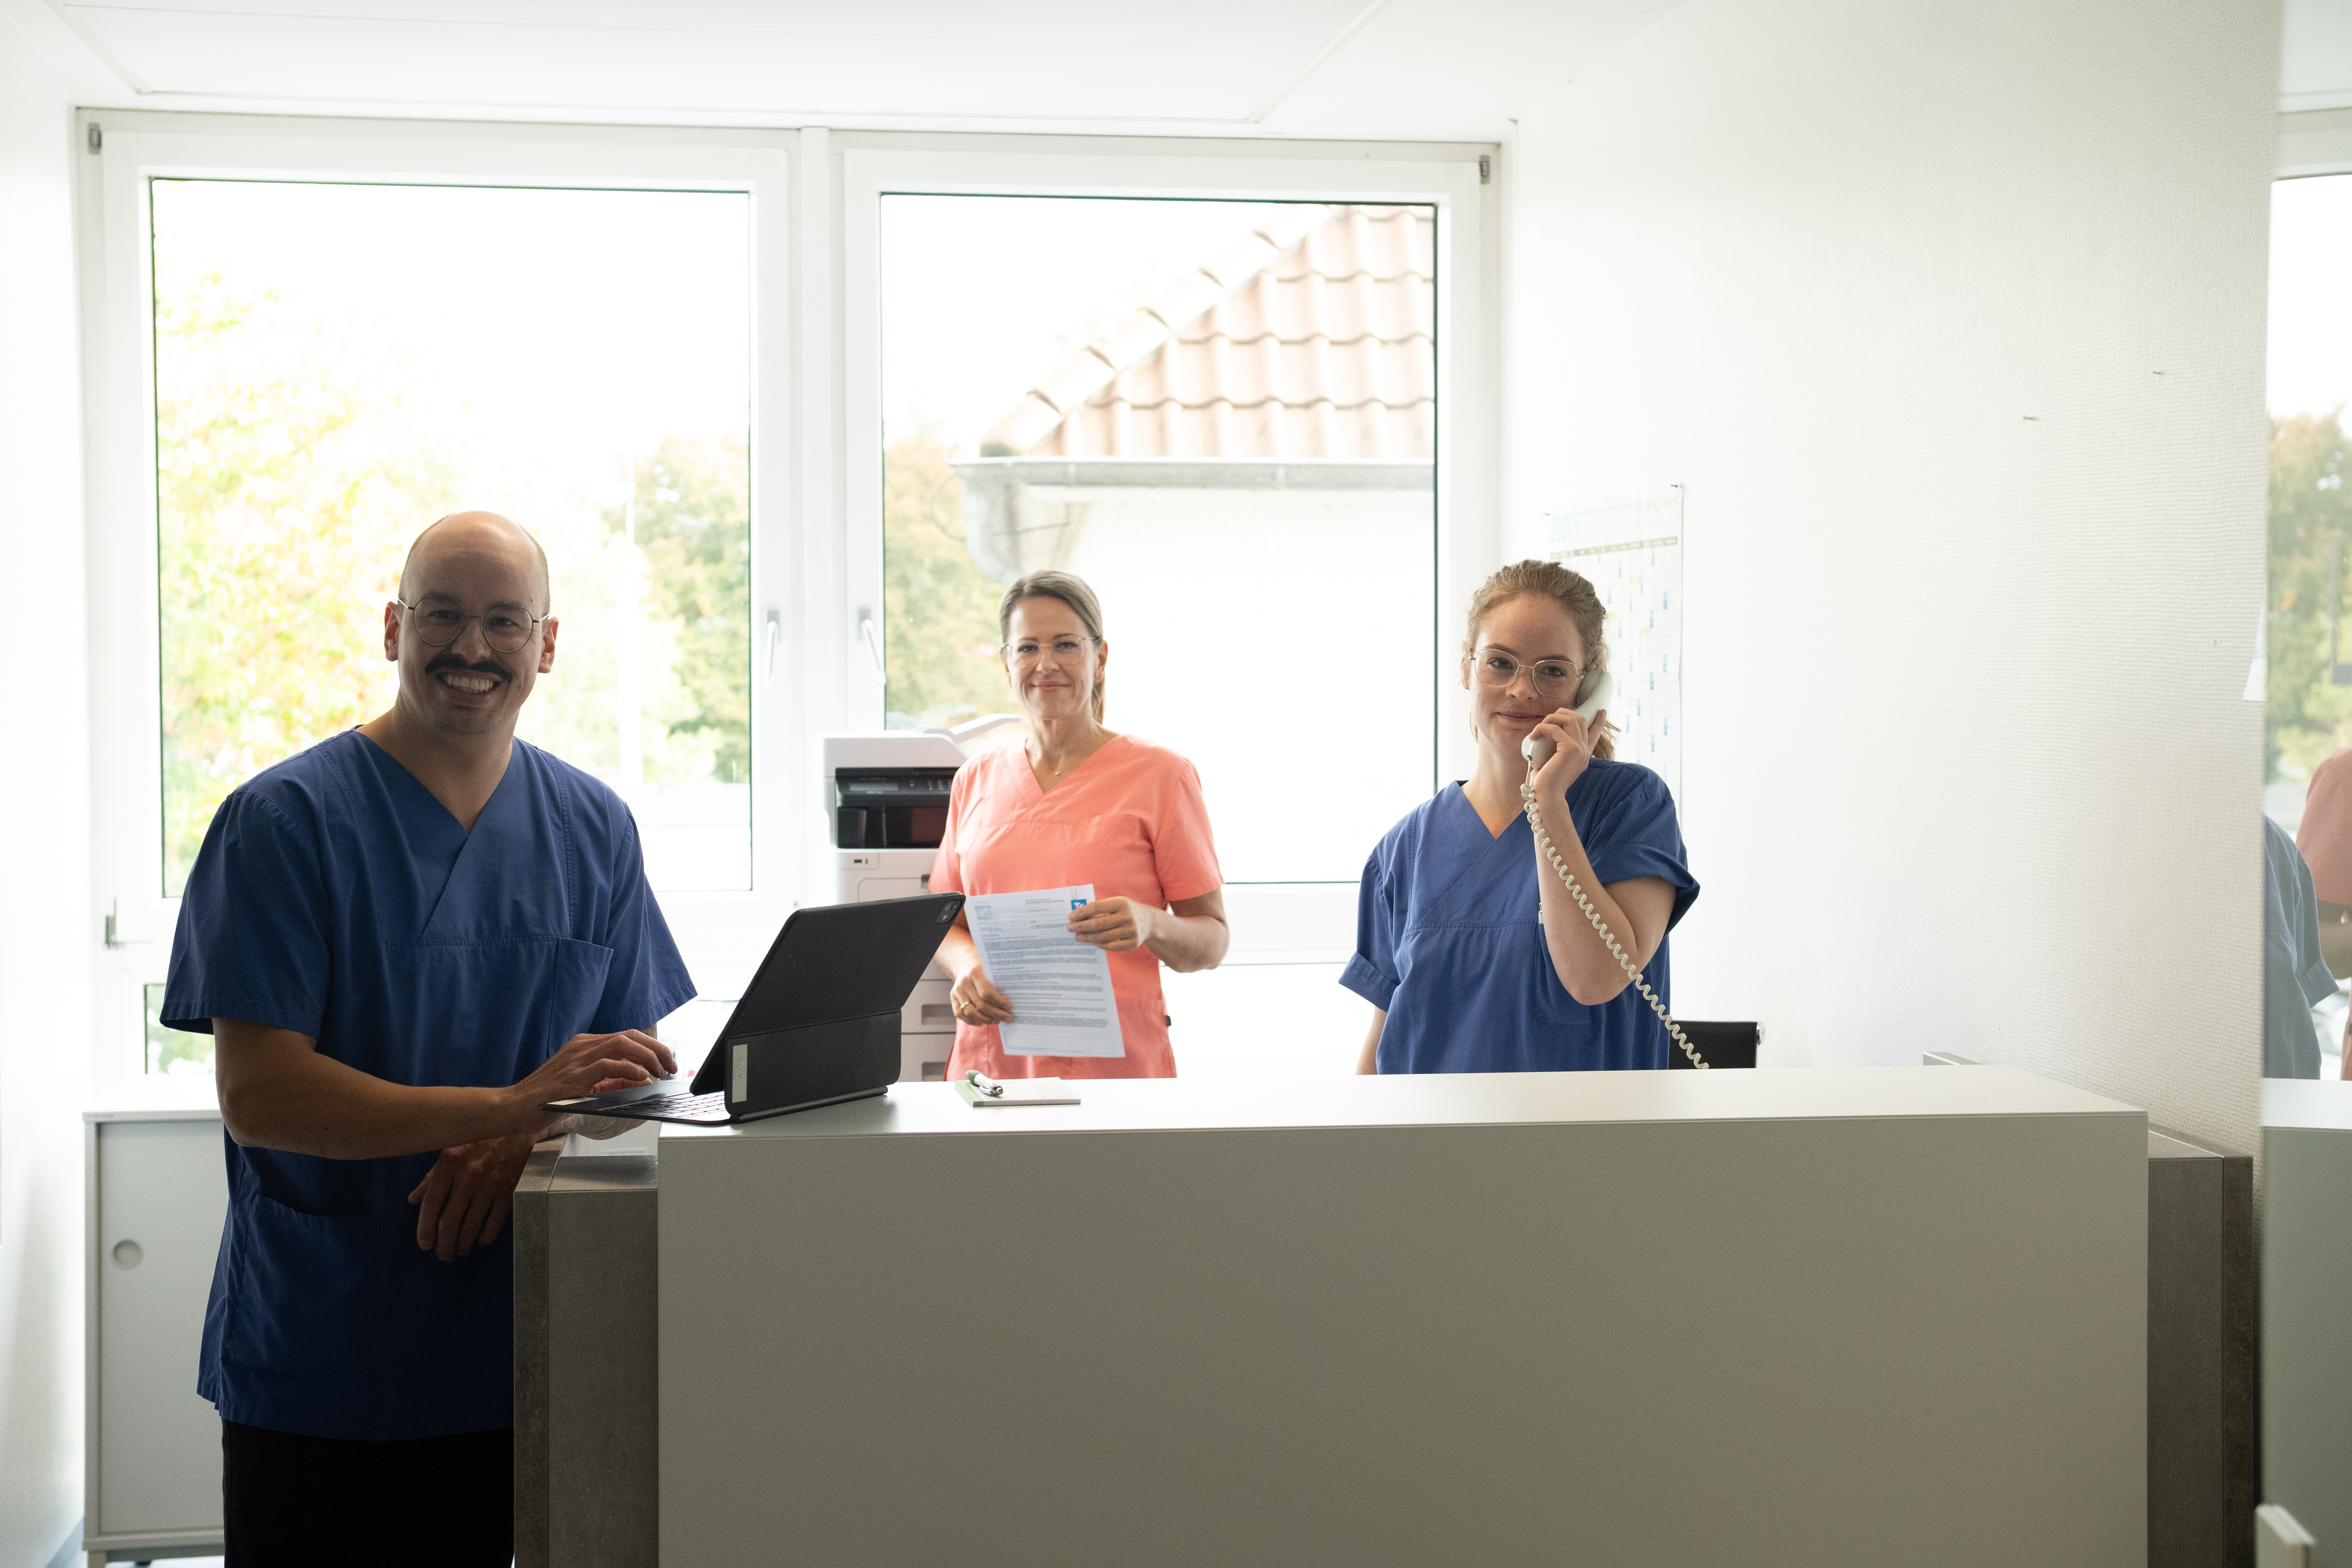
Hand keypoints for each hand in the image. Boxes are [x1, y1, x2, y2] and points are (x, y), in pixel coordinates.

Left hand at [407, 1132, 538, 1260]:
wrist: (518, 1123)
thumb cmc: (480, 1137)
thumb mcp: (451, 1149)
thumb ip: (432, 1176)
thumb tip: (413, 1200)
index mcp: (450, 1163)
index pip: (432, 1203)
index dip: (425, 1228)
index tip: (424, 1244)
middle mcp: (468, 1175)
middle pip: (451, 1219)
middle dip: (444, 1242)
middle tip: (442, 1255)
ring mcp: (491, 1183)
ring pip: (472, 1223)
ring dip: (464, 1242)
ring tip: (459, 1250)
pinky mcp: (510, 1188)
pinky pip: (496, 1218)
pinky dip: (487, 1234)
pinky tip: (481, 1240)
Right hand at [508, 1029, 675, 1121]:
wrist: (514, 1106)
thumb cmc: (547, 1098)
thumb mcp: (586, 1086)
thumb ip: (612, 1082)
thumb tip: (642, 1081)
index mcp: (585, 1045)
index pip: (626, 1036)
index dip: (651, 1046)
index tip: (666, 1061)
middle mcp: (583, 1046)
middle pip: (629, 1036)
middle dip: (656, 1049)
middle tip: (671, 1066)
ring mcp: (577, 1058)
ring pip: (622, 1043)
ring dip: (647, 1057)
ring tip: (660, 1072)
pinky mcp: (574, 1075)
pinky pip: (608, 1064)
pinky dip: (629, 1069)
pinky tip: (642, 1078)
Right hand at [950, 964, 1013, 1025]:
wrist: (964, 963)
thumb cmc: (982, 968)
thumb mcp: (990, 970)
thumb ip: (998, 984)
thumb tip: (1008, 1004)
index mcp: (975, 973)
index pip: (986, 993)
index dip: (999, 1002)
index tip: (1009, 1007)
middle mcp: (964, 983)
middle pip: (980, 1004)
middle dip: (996, 1014)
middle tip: (1008, 1018)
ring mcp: (957, 991)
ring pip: (970, 1012)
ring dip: (985, 1019)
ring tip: (996, 1021)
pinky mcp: (953, 997)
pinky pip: (959, 1014)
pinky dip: (970, 1021)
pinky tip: (981, 1023)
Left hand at [1068, 896, 1149, 952]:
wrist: (1149, 922)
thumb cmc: (1126, 911)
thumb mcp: (1116, 903)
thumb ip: (1100, 908)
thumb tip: (1078, 916)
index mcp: (1122, 903)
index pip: (1096, 907)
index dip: (1081, 912)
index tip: (1070, 916)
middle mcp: (1128, 917)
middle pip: (1098, 924)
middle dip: (1081, 926)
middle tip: (1070, 928)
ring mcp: (1131, 931)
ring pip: (1103, 937)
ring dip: (1087, 937)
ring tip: (1077, 936)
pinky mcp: (1133, 943)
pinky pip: (1111, 946)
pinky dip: (1098, 944)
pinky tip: (1091, 941)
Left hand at [1526, 705, 1603, 795]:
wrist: (1546, 797)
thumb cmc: (1544, 782)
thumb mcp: (1552, 762)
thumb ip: (1555, 749)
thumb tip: (1543, 736)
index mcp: (1582, 755)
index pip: (1595, 734)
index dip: (1599, 721)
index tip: (1602, 711)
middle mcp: (1584, 751)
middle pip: (1580, 719)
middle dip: (1562, 714)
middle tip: (1546, 721)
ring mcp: (1579, 749)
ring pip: (1570, 719)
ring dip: (1551, 718)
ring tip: (1538, 729)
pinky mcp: (1570, 749)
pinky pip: (1556, 728)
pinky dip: (1542, 728)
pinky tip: (1533, 736)